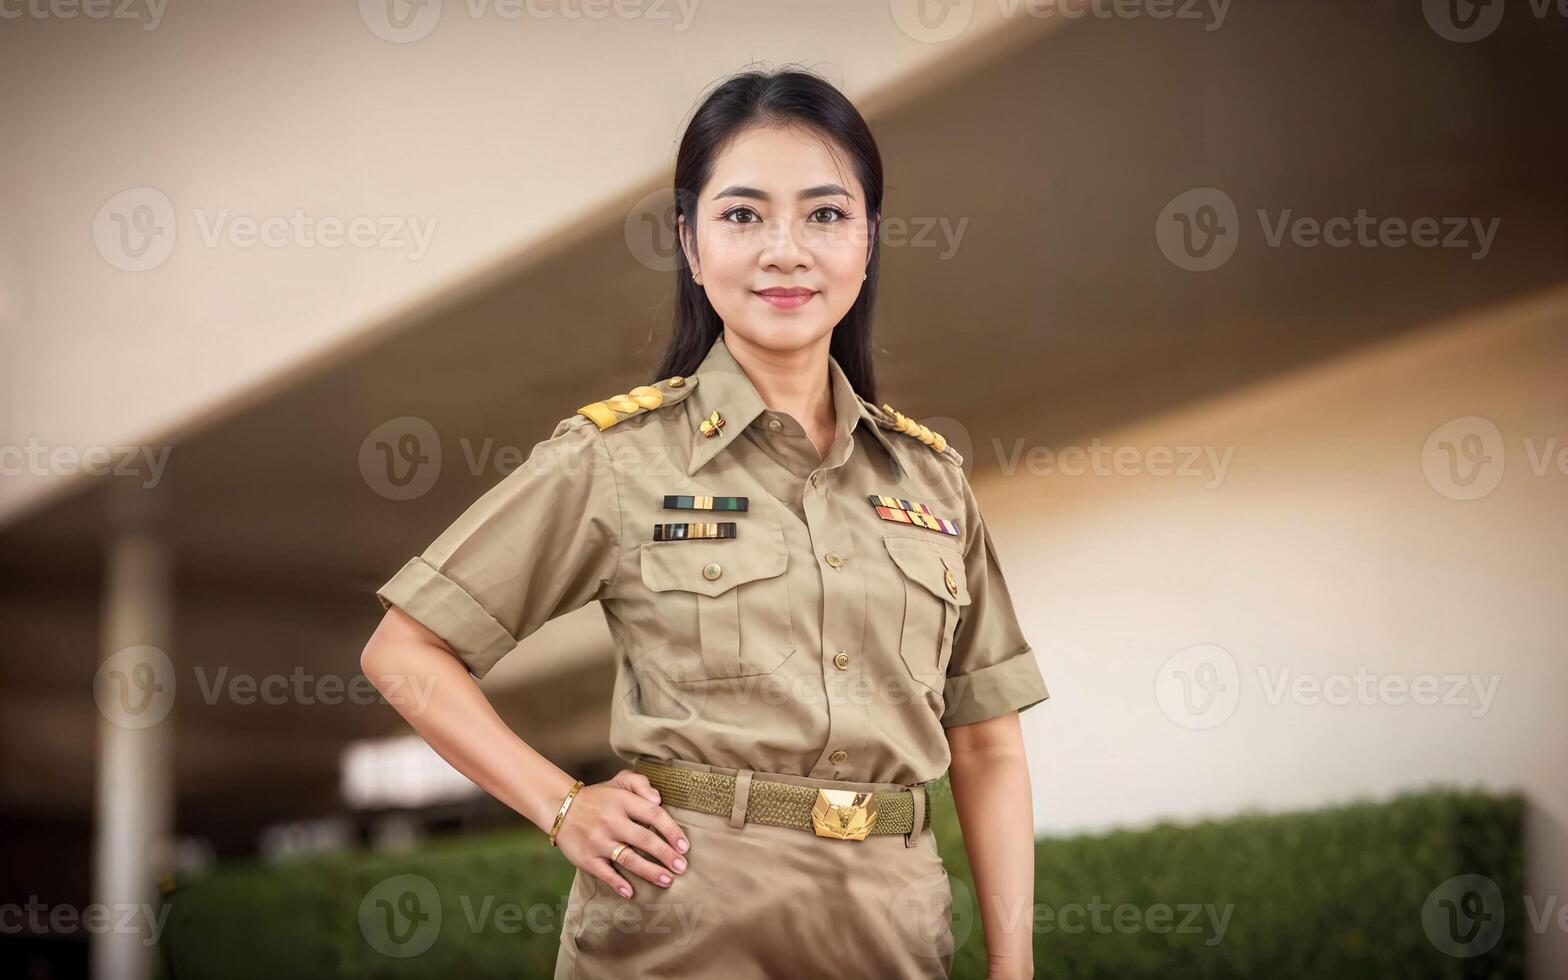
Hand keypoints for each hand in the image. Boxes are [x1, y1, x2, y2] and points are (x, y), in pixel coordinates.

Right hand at [552, 769, 689, 898]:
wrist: (560, 808)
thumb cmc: (598, 798)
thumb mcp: (618, 782)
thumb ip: (640, 783)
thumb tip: (658, 798)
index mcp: (622, 801)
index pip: (653, 814)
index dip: (671, 830)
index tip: (684, 846)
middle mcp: (611, 821)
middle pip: (645, 839)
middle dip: (666, 854)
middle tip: (682, 867)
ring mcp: (598, 841)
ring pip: (628, 858)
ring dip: (650, 871)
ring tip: (668, 880)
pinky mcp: (586, 858)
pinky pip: (604, 873)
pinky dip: (617, 884)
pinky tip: (631, 892)